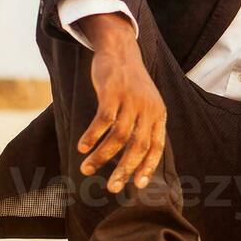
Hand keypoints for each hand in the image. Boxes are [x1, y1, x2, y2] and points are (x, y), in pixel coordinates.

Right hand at [75, 12, 166, 192]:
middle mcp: (148, 109)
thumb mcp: (146, 105)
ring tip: (86, 168)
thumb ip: (143, 128)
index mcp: (158, 115)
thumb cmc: (131, 86)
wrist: (121, 52)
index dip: (147, 167)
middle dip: (124, 170)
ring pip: (118, 136)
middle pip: (138, 146)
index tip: (137, 185)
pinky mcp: (113, 92)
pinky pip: (103, 120)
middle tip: (111, 188)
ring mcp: (131, 100)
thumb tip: (135, 160)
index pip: (156, 146)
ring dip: (101, 156)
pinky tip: (82, 147)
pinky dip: (92, 136)